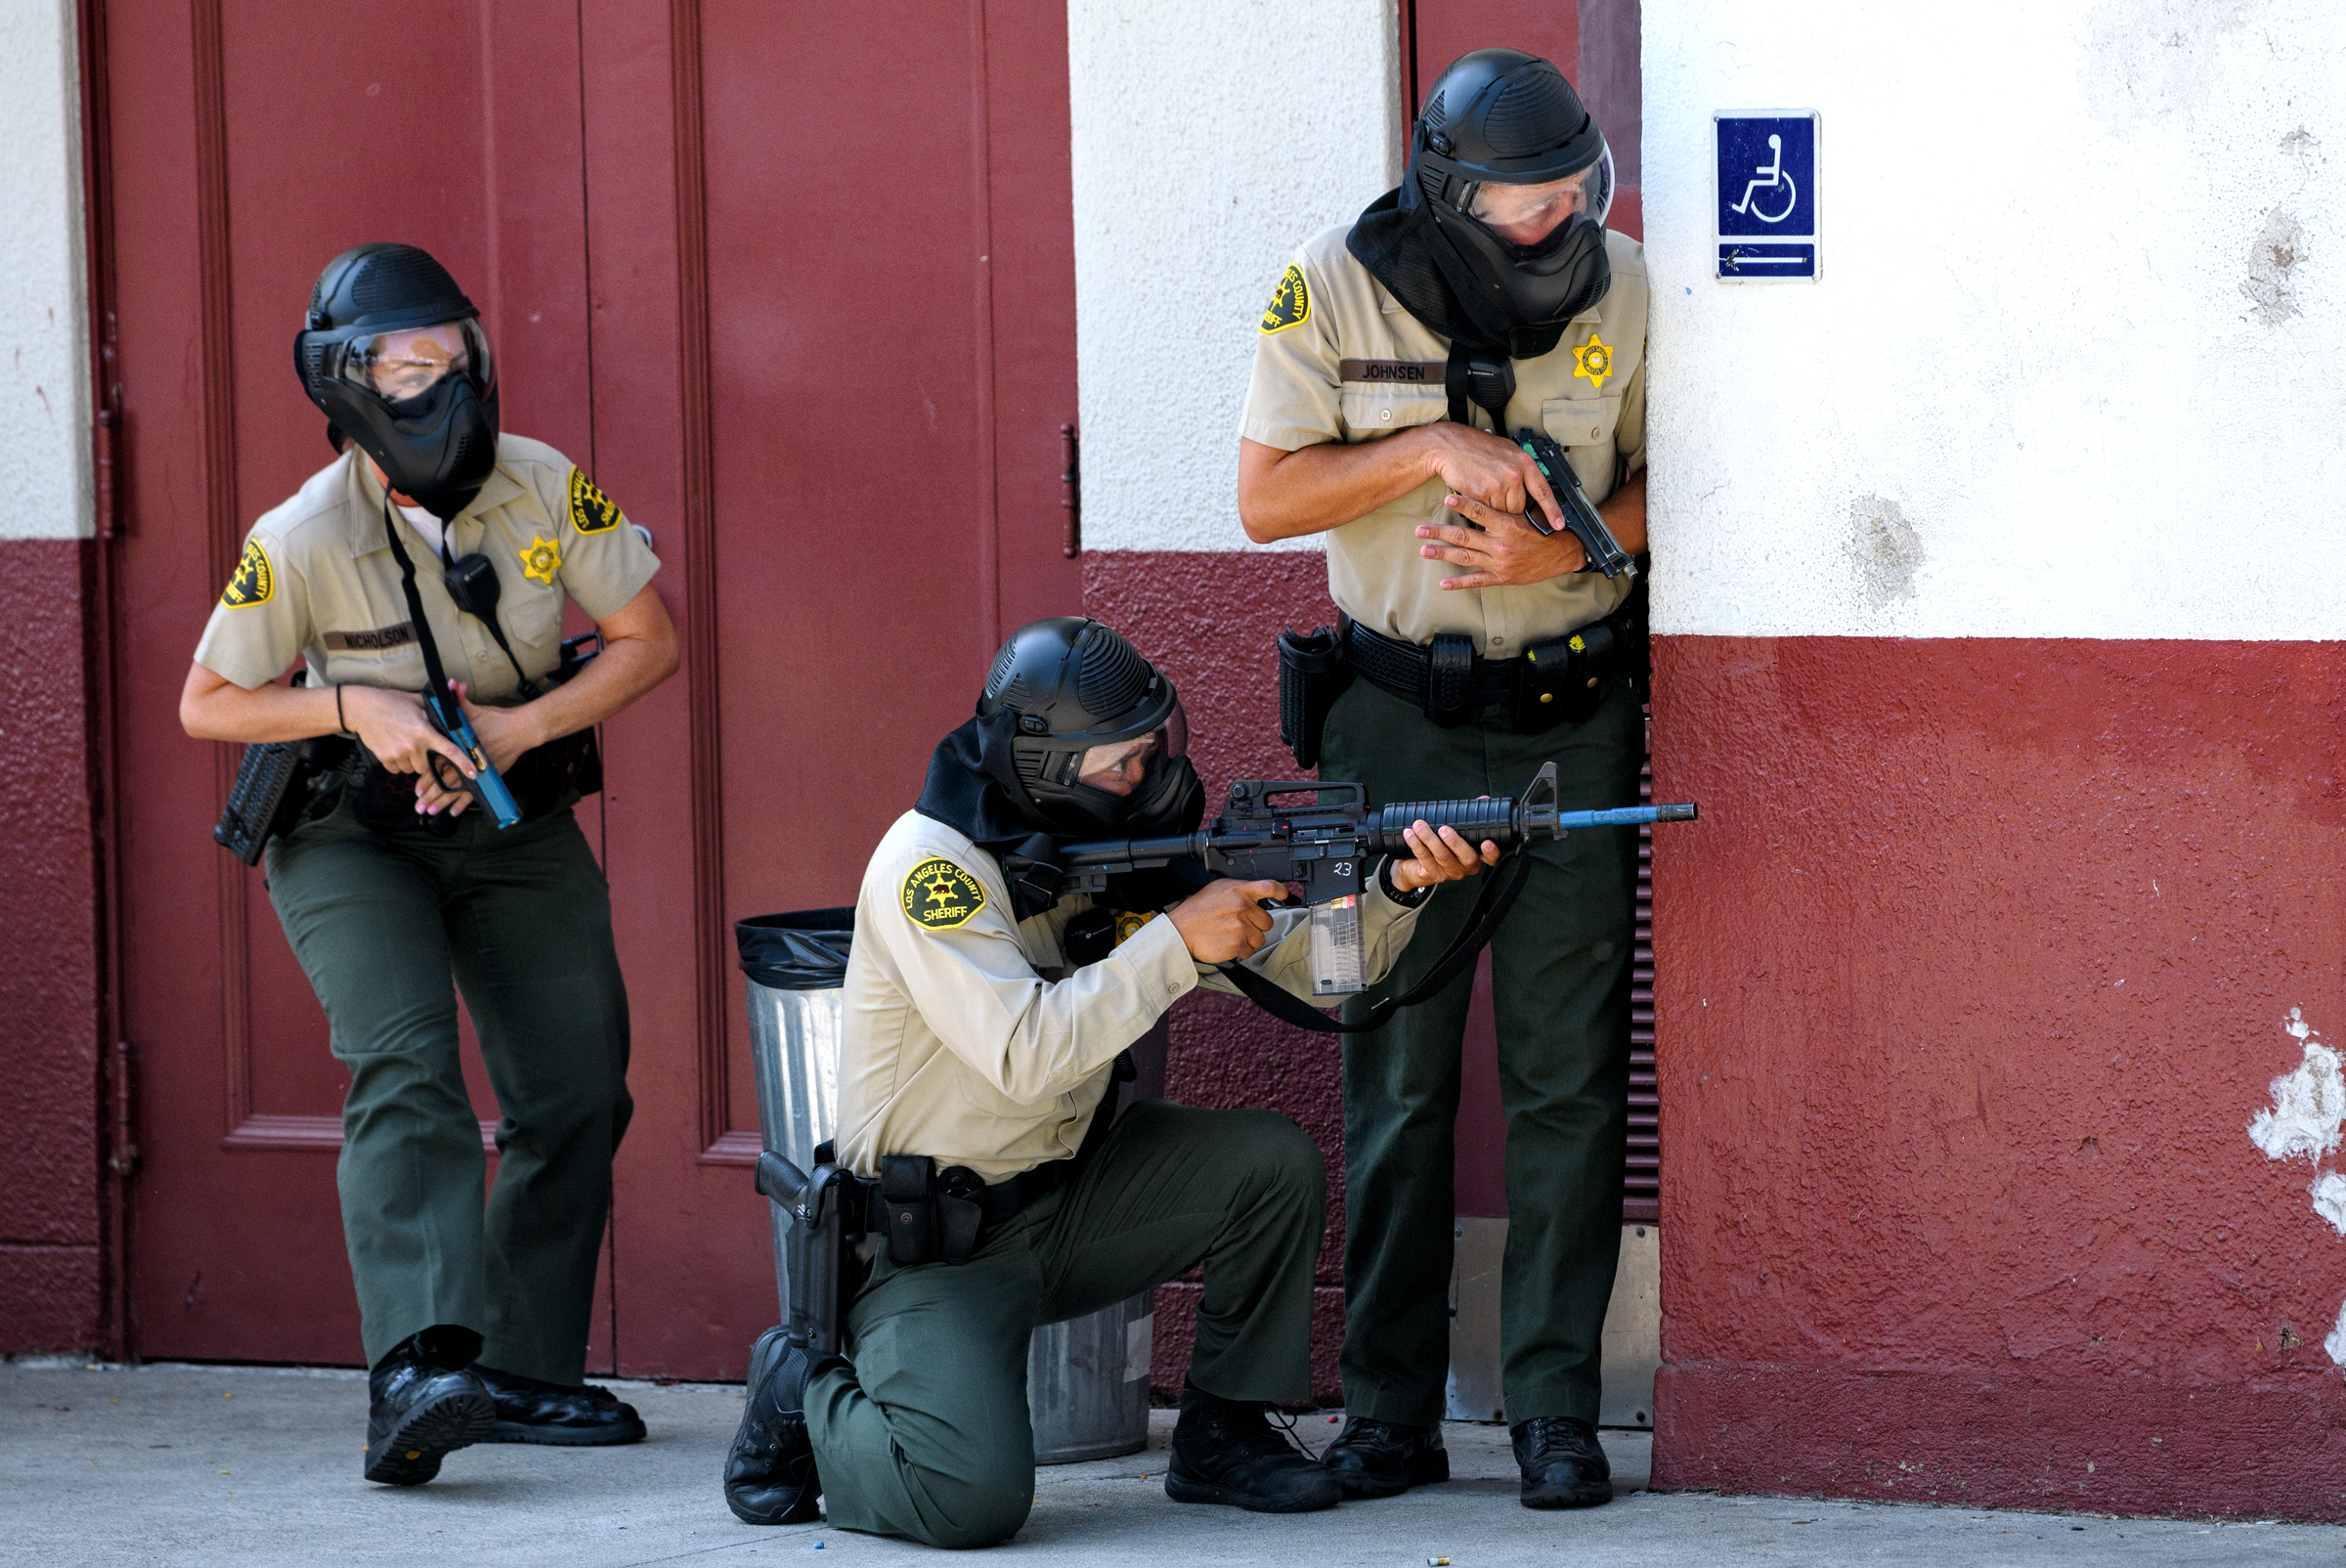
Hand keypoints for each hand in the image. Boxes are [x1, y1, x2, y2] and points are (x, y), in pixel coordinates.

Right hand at [343, 684, 475, 796]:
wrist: (362, 709)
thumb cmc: (392, 702)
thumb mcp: (417, 701)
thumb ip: (436, 707)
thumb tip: (456, 694)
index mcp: (425, 731)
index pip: (449, 750)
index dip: (463, 763)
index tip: (474, 773)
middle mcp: (413, 745)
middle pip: (427, 766)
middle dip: (425, 759)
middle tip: (417, 746)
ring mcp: (398, 753)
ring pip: (411, 769)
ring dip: (410, 761)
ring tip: (403, 744)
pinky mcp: (385, 758)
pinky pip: (397, 769)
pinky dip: (397, 763)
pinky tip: (393, 748)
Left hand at [411, 681, 542, 816]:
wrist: (521, 730)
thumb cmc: (497, 720)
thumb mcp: (475, 710)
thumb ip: (460, 699)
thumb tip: (453, 683)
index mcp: (460, 748)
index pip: (440, 766)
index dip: (427, 778)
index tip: (416, 789)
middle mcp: (468, 762)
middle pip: (446, 783)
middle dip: (432, 796)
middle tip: (419, 807)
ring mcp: (479, 771)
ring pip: (458, 791)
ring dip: (443, 803)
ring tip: (430, 813)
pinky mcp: (489, 776)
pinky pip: (474, 794)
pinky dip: (463, 804)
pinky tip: (453, 813)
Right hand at [1167, 877, 1289, 964]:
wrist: (1181, 931)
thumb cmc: (1197, 911)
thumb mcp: (1218, 890)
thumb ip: (1240, 891)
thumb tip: (1256, 896)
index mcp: (1239, 890)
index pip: (1269, 887)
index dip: (1281, 892)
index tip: (1284, 895)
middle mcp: (1242, 907)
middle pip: (1268, 921)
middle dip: (1256, 925)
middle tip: (1240, 924)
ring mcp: (1241, 926)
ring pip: (1260, 938)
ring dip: (1249, 939)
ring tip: (1231, 934)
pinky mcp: (1238, 944)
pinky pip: (1249, 951)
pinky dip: (1240, 950)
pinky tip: (1227, 943)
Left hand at [1386, 819, 1502, 894]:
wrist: (1414, 866)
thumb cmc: (1441, 844)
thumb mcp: (1456, 830)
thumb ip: (1470, 816)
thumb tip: (1484, 799)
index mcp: (1476, 856)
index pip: (1490, 859)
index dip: (1491, 853)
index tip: (1487, 842)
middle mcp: (1465, 867)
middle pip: (1466, 857)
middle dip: (1455, 842)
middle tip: (1444, 829)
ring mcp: (1449, 872)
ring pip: (1442, 856)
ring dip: (1429, 838)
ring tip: (1419, 825)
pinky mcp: (1431, 874)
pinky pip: (1424, 858)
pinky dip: (1416, 844)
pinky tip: (1410, 834)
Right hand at [1417, 423, 1563, 528]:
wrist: (1451, 445)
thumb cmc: (1478, 448)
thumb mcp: (1507, 452)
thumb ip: (1520, 471)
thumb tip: (1531, 490)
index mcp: (1524, 462)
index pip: (1543, 491)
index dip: (1552, 511)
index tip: (1560, 524)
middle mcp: (1513, 474)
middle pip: (1519, 507)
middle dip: (1510, 508)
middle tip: (1498, 498)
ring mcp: (1497, 484)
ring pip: (1503, 512)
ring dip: (1495, 509)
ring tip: (1485, 492)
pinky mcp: (1480, 494)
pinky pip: (1487, 512)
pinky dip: (1482, 509)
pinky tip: (1476, 493)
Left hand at [1418, 492, 1584, 588]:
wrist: (1562, 554)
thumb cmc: (1544, 530)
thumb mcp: (1527, 514)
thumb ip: (1505, 507)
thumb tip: (1485, 492)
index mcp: (1508, 525)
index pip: (1481, 512)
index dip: (1463, 504)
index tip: (1447, 497)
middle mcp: (1500, 544)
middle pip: (1464, 537)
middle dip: (1439, 533)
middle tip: (1419, 530)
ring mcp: (1499, 562)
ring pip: (1465, 558)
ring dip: (1442, 554)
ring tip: (1424, 550)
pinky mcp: (1501, 577)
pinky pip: (1477, 581)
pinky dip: (1459, 583)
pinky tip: (1443, 583)